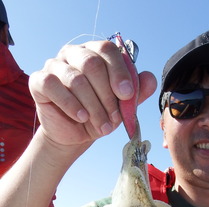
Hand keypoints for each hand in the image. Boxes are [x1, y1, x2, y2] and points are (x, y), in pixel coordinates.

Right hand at [29, 40, 156, 145]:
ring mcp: (54, 65)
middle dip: (107, 95)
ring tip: (101, 126)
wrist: (76, 135)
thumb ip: (136, 92)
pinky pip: (53, 86)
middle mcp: (74, 54)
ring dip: (93, 107)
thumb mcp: (122, 106)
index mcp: (95, 53)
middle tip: (114, 119)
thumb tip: (150, 79)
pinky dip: (71, 105)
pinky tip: (81, 117)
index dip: (119, 72)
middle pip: (92, 63)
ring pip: (76, 79)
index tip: (127, 94)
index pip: (108, 50)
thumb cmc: (99, 114)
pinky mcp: (39, 81)